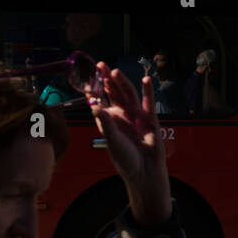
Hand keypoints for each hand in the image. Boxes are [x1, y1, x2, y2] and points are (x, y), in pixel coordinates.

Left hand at [89, 64, 170, 222]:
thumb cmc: (126, 160)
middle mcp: (122, 115)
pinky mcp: (150, 119)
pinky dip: (148, 91)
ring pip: (128, 94)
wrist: (145, 172)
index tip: (87, 76)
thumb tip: (95, 105)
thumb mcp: (112, 141)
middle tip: (100, 65)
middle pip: (113, 93)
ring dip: (122, 82)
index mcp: (109, 120)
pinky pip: (148, 102)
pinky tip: (145, 80)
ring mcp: (136, 116)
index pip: (100, 100)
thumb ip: (105, 123)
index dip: (94, 88)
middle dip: (106, 79)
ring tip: (115, 72)